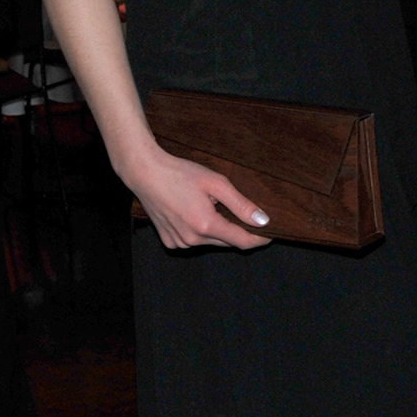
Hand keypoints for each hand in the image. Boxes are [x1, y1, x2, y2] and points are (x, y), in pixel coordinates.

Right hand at [129, 147, 271, 250]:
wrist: (145, 173)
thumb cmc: (181, 174)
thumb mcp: (217, 184)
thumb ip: (242, 205)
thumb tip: (264, 221)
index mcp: (206, 225)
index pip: (242, 241)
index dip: (259, 239)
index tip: (271, 233)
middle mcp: (192, 239)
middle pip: (227, 242)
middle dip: (239, 232)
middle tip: (245, 215)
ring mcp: (179, 242)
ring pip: (211, 242)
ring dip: (219, 231)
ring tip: (213, 208)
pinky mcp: (169, 241)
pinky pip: (194, 241)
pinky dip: (201, 232)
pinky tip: (196, 214)